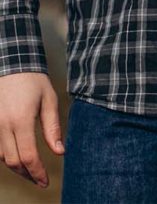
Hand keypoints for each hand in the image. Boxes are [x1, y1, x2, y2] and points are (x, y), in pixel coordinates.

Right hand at [0, 72, 63, 188]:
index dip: (37, 172)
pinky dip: (6, 158)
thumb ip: (53, 127)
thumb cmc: (33, 81)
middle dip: (27, 174)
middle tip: (40, 179)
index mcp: (21, 120)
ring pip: (2, 158)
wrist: (12, 66)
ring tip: (31, 170)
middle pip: (13, 162)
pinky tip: (17, 158)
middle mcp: (3, 126)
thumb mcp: (49, 100)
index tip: (45, 181)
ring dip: (16, 168)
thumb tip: (60, 152)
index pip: (28, 156)